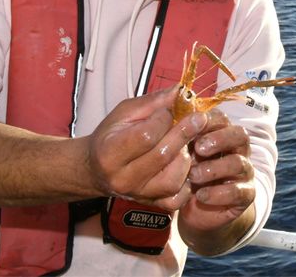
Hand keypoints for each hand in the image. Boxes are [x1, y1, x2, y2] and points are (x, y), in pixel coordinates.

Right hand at [87, 88, 207, 211]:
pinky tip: (185, 165)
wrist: (96, 169)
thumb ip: (152, 102)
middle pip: (163, 156)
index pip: (146, 135)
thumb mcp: (124, 113)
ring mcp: (138, 194)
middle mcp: (122, 178)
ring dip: (185, 158)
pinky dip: (188, 181)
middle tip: (199, 118)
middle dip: (185, 133)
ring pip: (173, 179)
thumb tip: (180, 90)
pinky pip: (178, 198)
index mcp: (110, 152)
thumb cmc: (110, 136)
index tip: (171, 109)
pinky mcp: (152, 204)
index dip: (164, 119)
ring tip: (185, 144)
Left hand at [178, 109, 256, 254]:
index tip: (190, 127)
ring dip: (215, 168)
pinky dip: (219, 193)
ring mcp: (244, 172)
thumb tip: (171, 104)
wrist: (198, 210)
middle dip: (220, 139)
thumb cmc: (188, 175)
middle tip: (199, 148)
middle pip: (240, 135)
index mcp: (222, 135)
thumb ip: (179, 134)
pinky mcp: (246, 195)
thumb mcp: (182, 155)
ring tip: (193, 175)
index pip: (223, 119)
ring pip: (239, 163)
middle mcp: (237, 150)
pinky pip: (239, 192)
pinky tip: (201, 195)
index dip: (209, 121)